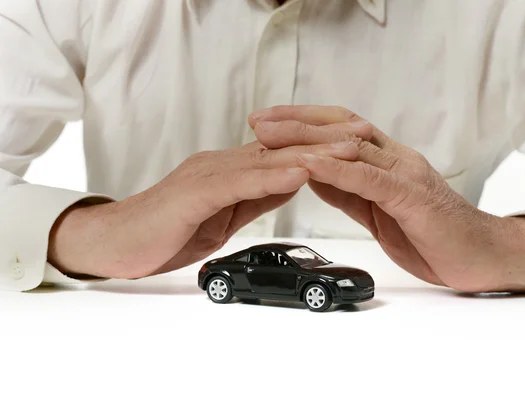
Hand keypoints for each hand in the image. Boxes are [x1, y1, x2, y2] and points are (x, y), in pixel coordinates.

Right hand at [48, 140, 358, 278]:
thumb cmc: (167, 231)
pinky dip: (271, 177)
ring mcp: (207, 176)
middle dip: (326, 143)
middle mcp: (221, 165)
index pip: (283, 154)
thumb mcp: (224, 215)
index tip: (358, 146)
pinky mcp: (193, 194)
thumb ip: (255, 196)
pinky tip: (299, 172)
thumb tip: (291, 181)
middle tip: (365, 136)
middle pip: (282, 150)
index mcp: (230, 171)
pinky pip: (238, 183)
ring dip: (309, 154)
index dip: (322, 148)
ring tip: (347, 150)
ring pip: (266, 160)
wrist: (116, 243)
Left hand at [249, 106, 524, 292]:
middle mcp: (396, 159)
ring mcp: (406, 175)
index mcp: (388, 162)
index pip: (342, 128)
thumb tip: (313, 174)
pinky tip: (309, 164)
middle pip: (341, 127)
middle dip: (296, 121)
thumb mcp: (380, 210)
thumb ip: (349, 190)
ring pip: (351, 146)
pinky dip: (336, 169)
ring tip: (271, 136)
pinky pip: (369, 179)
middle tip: (258, 120)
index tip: (268, 122)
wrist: (482, 256)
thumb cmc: (434, 235)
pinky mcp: (412, 198)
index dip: (304, 121)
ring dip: (307, 139)